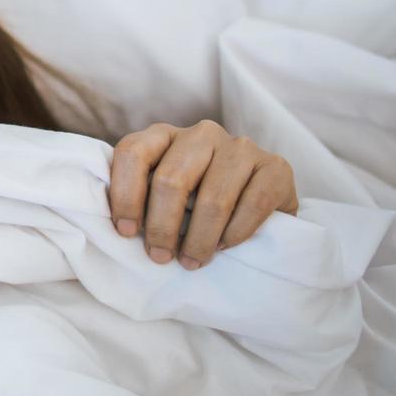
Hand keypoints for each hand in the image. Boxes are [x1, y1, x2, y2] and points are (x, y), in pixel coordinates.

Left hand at [108, 120, 297, 269]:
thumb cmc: (197, 201)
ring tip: (192, 262)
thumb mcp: (164, 193)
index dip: (125, 195)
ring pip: (212, 198)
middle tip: (160, 257)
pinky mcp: (276, 166)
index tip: (125, 232)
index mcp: (163, 135)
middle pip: (170, 180)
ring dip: (198, 239)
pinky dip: (235, 233)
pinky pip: (253, 204)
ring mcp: (240, 147)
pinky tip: (224, 247)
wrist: (261, 199)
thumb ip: (141, 197)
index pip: (133, 153)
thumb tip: (119, 228)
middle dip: (161, 227)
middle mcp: (201, 134)